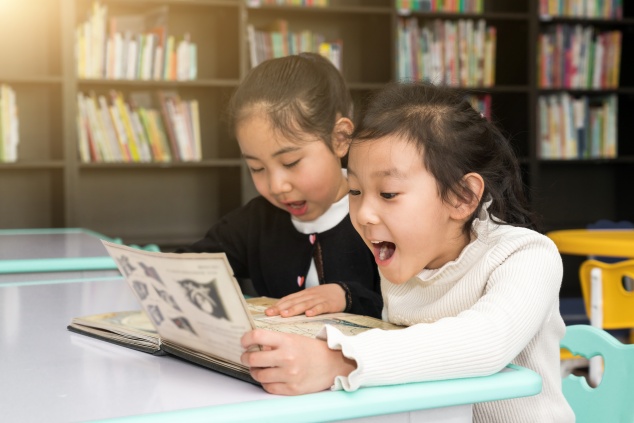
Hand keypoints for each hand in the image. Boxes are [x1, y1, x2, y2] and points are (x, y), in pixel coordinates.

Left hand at [241, 329, 355, 394]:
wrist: (332, 364)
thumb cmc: (312, 350)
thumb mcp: (294, 338)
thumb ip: (275, 342)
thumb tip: (254, 346)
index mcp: (287, 341)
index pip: (257, 336)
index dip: (245, 339)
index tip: (244, 342)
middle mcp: (287, 357)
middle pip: (253, 358)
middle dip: (246, 357)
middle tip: (247, 356)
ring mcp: (289, 374)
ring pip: (259, 375)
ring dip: (255, 371)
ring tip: (258, 368)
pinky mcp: (292, 388)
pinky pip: (269, 387)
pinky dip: (265, 383)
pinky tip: (269, 377)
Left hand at [265, 284, 345, 316]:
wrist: (343, 291)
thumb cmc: (324, 297)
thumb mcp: (310, 297)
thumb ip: (299, 303)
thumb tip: (283, 312)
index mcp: (304, 295)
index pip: (288, 299)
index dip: (278, 305)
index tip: (268, 311)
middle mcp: (309, 296)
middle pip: (294, 301)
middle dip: (281, 308)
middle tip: (271, 313)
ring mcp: (319, 299)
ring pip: (305, 304)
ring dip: (294, 309)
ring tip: (285, 315)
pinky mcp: (329, 304)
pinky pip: (321, 307)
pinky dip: (315, 310)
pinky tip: (309, 314)